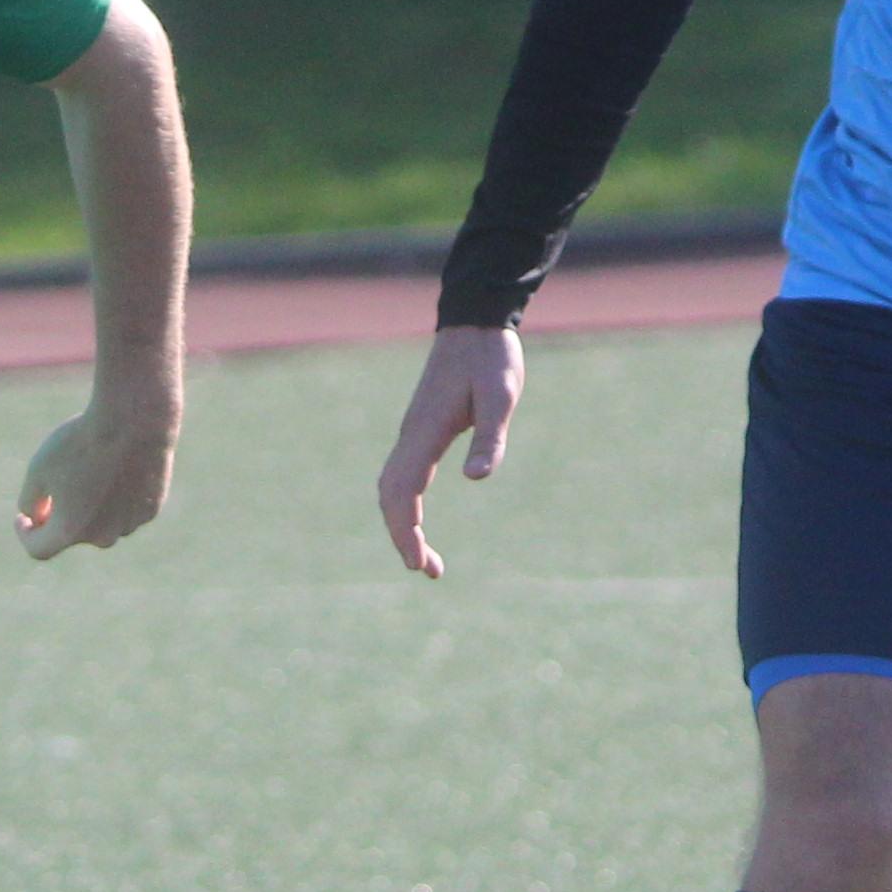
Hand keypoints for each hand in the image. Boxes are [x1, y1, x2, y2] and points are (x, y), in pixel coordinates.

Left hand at [17, 382, 179, 558]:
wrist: (135, 421)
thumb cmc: (81, 442)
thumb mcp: (40, 467)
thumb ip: (31, 500)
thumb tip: (38, 517)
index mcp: (68, 531)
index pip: (39, 549)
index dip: (26, 534)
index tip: (23, 517)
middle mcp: (101, 537)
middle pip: (73, 534)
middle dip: (62, 516)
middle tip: (59, 483)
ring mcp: (129, 525)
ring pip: (103, 523)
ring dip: (92, 507)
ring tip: (93, 468)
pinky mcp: (150, 510)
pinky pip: (126, 510)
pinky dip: (117, 497)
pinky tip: (118, 467)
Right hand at [375, 322, 524, 578]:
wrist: (474, 320)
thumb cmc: (491, 357)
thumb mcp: (501, 397)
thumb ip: (489, 438)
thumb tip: (476, 478)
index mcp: (425, 431)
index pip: (404, 493)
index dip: (407, 532)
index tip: (419, 565)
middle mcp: (411, 435)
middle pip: (390, 497)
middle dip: (403, 537)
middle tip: (429, 572)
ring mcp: (412, 432)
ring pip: (392, 487)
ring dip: (403, 524)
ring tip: (427, 557)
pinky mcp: (420, 428)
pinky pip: (402, 475)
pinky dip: (405, 504)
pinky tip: (421, 518)